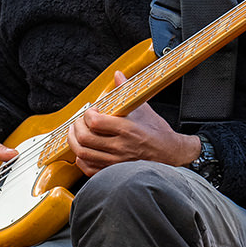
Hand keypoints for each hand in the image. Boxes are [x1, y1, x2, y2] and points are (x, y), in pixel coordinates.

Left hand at [67, 72, 200, 175]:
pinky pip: (89, 169)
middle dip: (77, 127)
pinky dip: (81, 159)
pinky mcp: (114, 171)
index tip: (91, 111)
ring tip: (76, 134)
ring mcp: (116, 161)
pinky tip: (84, 150)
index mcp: (127, 129)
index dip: (87, 114)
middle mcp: (121, 147)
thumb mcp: (143, 109)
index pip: (95, 122)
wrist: (171, 154)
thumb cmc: (158, 133)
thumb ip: (127, 91)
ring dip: (74, 142)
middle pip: (85, 138)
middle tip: (79, 121)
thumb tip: (118, 75)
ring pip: (83, 154)